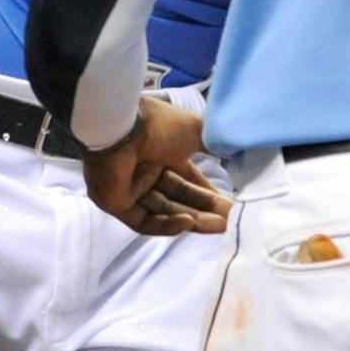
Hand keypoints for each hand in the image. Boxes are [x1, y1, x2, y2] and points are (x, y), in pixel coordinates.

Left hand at [82, 97, 231, 237]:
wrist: (121, 127)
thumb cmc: (158, 125)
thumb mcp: (195, 130)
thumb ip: (213, 143)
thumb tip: (233, 150)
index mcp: (163, 152)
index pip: (188, 180)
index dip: (208, 193)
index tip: (229, 205)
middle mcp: (146, 170)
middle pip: (179, 198)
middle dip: (206, 209)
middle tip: (230, 220)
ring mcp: (130, 189)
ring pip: (165, 211)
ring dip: (193, 219)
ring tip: (220, 225)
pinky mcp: (116, 204)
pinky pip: (144, 221)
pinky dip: (167, 224)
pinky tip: (187, 223)